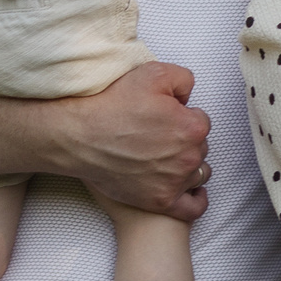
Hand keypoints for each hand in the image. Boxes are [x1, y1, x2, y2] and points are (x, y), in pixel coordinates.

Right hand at [58, 61, 211, 221]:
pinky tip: (191, 191)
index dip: (182, 116)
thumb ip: (183, 80)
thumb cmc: (112, 105)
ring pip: (198, 173)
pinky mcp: (161, 201)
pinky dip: (196, 199)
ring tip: (167, 159)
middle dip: (185, 141)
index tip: (163, 118)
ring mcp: (176, 182)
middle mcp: (189, 157)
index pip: (200, 121)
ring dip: (188, 166)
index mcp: (192, 127)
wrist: (79, 137)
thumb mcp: (152, 73)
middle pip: (200, 148)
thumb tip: (189, 97)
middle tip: (158, 137)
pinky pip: (193, 208)